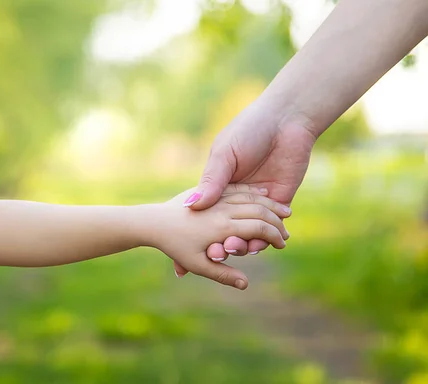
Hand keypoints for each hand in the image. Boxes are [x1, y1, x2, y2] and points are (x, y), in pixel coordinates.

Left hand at [150, 184, 289, 289]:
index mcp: (224, 228)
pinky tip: (263, 193)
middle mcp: (223, 210)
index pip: (260, 229)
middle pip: (260, 211)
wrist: (152, 221)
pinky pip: (237, 187)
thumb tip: (246, 284)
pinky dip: (254, 191)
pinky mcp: (211, 187)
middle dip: (277, 221)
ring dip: (270, 204)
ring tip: (284, 210)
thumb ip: (223, 274)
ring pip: (252, 196)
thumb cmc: (174, 246)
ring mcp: (218, 197)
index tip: (282, 244)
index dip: (275, 236)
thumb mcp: (198, 264)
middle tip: (287, 230)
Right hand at [174, 103, 315, 276]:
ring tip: (233, 249)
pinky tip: (255, 245)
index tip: (183, 248)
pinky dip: (262, 241)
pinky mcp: (282, 204)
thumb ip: (212, 181)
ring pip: (247, 234)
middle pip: (224, 231)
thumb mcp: (224, 154)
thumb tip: (193, 205)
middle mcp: (237, 199)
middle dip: (217, 245)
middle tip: (214, 253)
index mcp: (219, 186)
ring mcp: (259, 204)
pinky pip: (270, 230)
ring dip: (239, 246)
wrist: (287, 119)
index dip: (194, 233)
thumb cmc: (249, 130)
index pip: (204, 216)